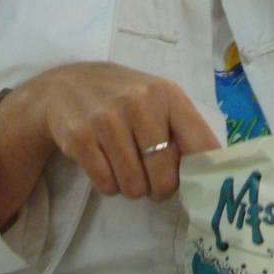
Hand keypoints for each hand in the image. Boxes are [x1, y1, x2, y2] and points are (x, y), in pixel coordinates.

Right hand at [0, 62, 219, 227]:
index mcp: (167, 94)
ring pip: (134, 187)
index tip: (197, 186)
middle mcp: (139, 102)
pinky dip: (108, 186)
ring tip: (124, 166)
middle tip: (150, 177)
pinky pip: (107, 186)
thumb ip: (182, 130)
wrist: (64, 86)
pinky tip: (104, 163)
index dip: (201, 174)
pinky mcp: (81, 138)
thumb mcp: (156, 100)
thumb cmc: (122, 98)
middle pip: (164, 177)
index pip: (200, 145)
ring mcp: (107, 119)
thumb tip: (209, 174)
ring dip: (131, 187)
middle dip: (158, 187)